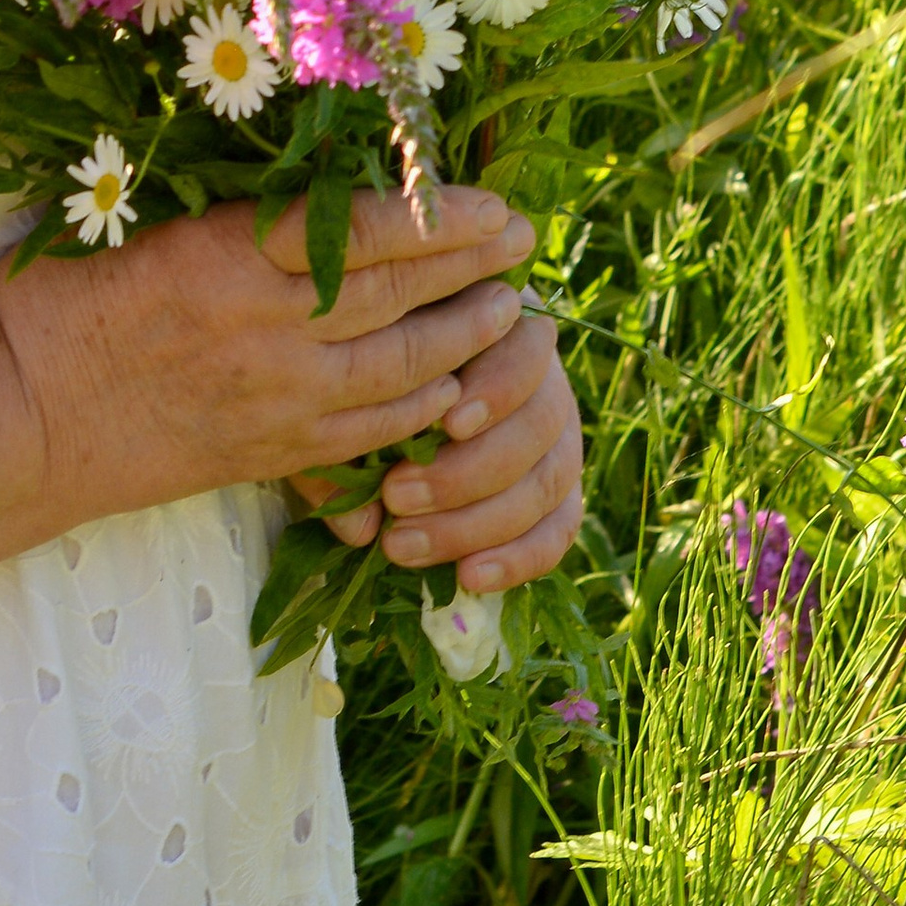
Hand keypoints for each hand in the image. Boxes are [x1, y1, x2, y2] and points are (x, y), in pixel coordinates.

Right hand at [0, 181, 538, 529]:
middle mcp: (264, 329)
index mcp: (229, 256)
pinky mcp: (267, 453)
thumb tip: (322, 193)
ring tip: (507, 313)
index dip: (442, 214)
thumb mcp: (145, 228)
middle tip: (525, 243)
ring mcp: (272, 399)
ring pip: (400, 368)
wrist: (18, 415)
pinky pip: (368, 434)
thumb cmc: (59, 298)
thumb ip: (235, 221)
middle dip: (474, 268)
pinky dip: (419, 408)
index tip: (493, 200)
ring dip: (464, 339)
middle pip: (398, 294)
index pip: (364, 228)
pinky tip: (447, 390)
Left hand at [340, 297, 583, 595]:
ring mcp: (557, 436)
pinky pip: (559, 528)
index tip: (449, 424)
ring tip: (403, 546)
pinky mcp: (559, 491)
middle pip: (540, 422)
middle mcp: (543, 377)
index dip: (497, 387)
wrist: (382, 391)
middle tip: (395, 496)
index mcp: (502, 326)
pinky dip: (520, 558)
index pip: (526, 349)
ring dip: (478, 521)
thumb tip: (358, 524)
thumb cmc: (357, 368)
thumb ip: (350, 434)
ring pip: (549, 480)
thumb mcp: (347, 383)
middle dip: (467, 470)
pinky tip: (470, 578)